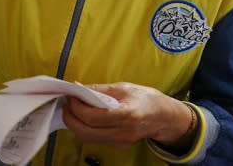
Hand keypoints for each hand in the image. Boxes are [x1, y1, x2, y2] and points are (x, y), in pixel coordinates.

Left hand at [62, 82, 194, 148]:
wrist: (165, 117)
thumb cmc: (146, 99)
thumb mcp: (123, 87)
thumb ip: (99, 89)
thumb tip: (78, 88)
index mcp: (127, 115)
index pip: (92, 117)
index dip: (76, 106)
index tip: (71, 95)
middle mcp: (123, 132)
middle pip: (85, 132)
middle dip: (70, 117)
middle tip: (67, 103)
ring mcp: (120, 141)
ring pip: (87, 138)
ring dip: (74, 123)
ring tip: (72, 108)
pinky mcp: (117, 144)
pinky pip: (94, 139)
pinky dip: (83, 128)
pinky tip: (82, 116)